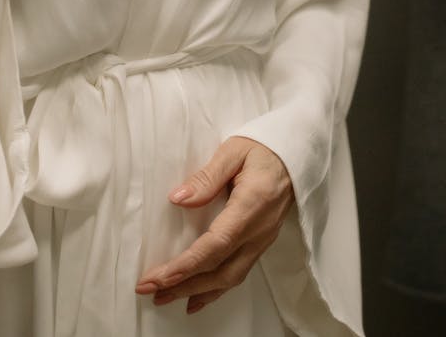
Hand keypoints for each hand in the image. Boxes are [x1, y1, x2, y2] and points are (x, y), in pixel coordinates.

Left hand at [135, 136, 293, 316]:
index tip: (159, 276)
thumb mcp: (233, 151)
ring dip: (196, 291)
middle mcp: (258, 231)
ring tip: (165, 297)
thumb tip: (177, 199)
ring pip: (229, 278)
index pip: (216, 244)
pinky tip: (196, 297)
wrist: (295, 158)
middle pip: (221, 270)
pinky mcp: (260, 243)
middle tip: (150, 290)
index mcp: (251, 206)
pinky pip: (238, 273)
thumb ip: (206, 176)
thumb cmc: (263, 150)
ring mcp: (262, 241)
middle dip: (184, 285)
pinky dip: (215, 289)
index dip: (187, 265)